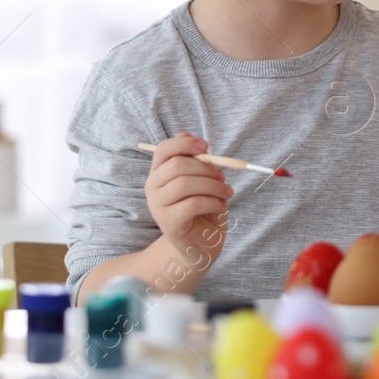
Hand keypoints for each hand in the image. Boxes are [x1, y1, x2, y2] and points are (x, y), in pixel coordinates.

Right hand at [145, 132, 231, 268]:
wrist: (200, 242)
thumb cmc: (202, 207)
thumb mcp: (201, 179)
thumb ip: (195, 159)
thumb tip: (187, 135)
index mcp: (158, 172)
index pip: (163, 149)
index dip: (185, 144)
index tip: (206, 146)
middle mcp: (152, 187)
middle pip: (176, 165)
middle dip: (206, 168)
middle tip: (222, 176)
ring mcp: (157, 206)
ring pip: (185, 184)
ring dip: (213, 185)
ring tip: (226, 193)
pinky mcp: (168, 222)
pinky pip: (193, 204)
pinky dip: (213, 202)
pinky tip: (222, 206)